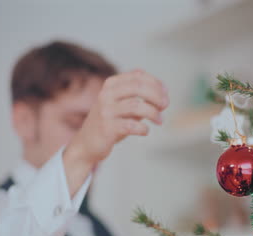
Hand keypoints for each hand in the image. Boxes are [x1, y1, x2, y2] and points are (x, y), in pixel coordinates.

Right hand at [63, 69, 168, 195]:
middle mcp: (106, 95)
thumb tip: (163, 95)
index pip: (138, 75)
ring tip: (160, 120)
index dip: (156, 83)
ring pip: (136, 105)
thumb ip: (139, 99)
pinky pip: (131, 125)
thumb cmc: (109, 123)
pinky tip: (145, 131)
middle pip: (138, 87)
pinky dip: (143, 128)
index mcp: (111, 85)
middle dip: (157, 95)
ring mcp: (105, 111)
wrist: (86, 144)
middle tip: (165, 105)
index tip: (166, 93)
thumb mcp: (123, 106)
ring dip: (153, 113)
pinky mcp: (107, 128)